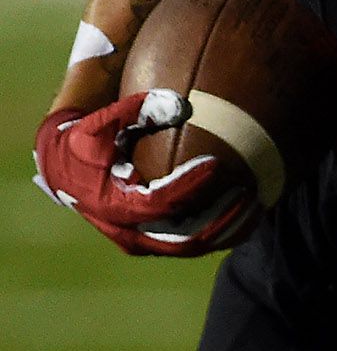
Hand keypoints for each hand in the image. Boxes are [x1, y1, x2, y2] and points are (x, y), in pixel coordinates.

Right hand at [32, 91, 256, 257]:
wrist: (66, 169)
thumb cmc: (87, 142)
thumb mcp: (103, 123)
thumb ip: (138, 110)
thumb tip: (180, 104)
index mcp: (114, 205)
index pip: (160, 203)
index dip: (190, 186)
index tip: (217, 164)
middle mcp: (129, 231)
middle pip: (183, 237)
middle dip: (220, 218)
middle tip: (248, 194)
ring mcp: (143, 241)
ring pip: (193, 247)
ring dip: (228, 230)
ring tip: (257, 204)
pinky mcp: (155, 241)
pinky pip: (194, 244)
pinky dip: (224, 233)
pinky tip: (250, 212)